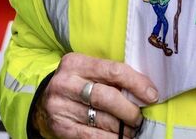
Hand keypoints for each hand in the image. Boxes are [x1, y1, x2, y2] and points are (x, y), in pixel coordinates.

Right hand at [33, 53, 156, 138]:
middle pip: (107, 97)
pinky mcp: (60, 127)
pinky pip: (91, 136)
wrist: (43, 103)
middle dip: (129, 110)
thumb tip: (145, 90)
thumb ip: (111, 76)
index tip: (152, 96)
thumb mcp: (88, 72)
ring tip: (131, 129)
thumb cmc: (77, 85)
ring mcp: (60, 106)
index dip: (136, 83)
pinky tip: (119, 138)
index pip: (113, 70)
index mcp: (75, 63)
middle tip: (139, 118)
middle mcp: (65, 83)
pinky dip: (110, 138)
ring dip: (122, 128)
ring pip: (101, 119)